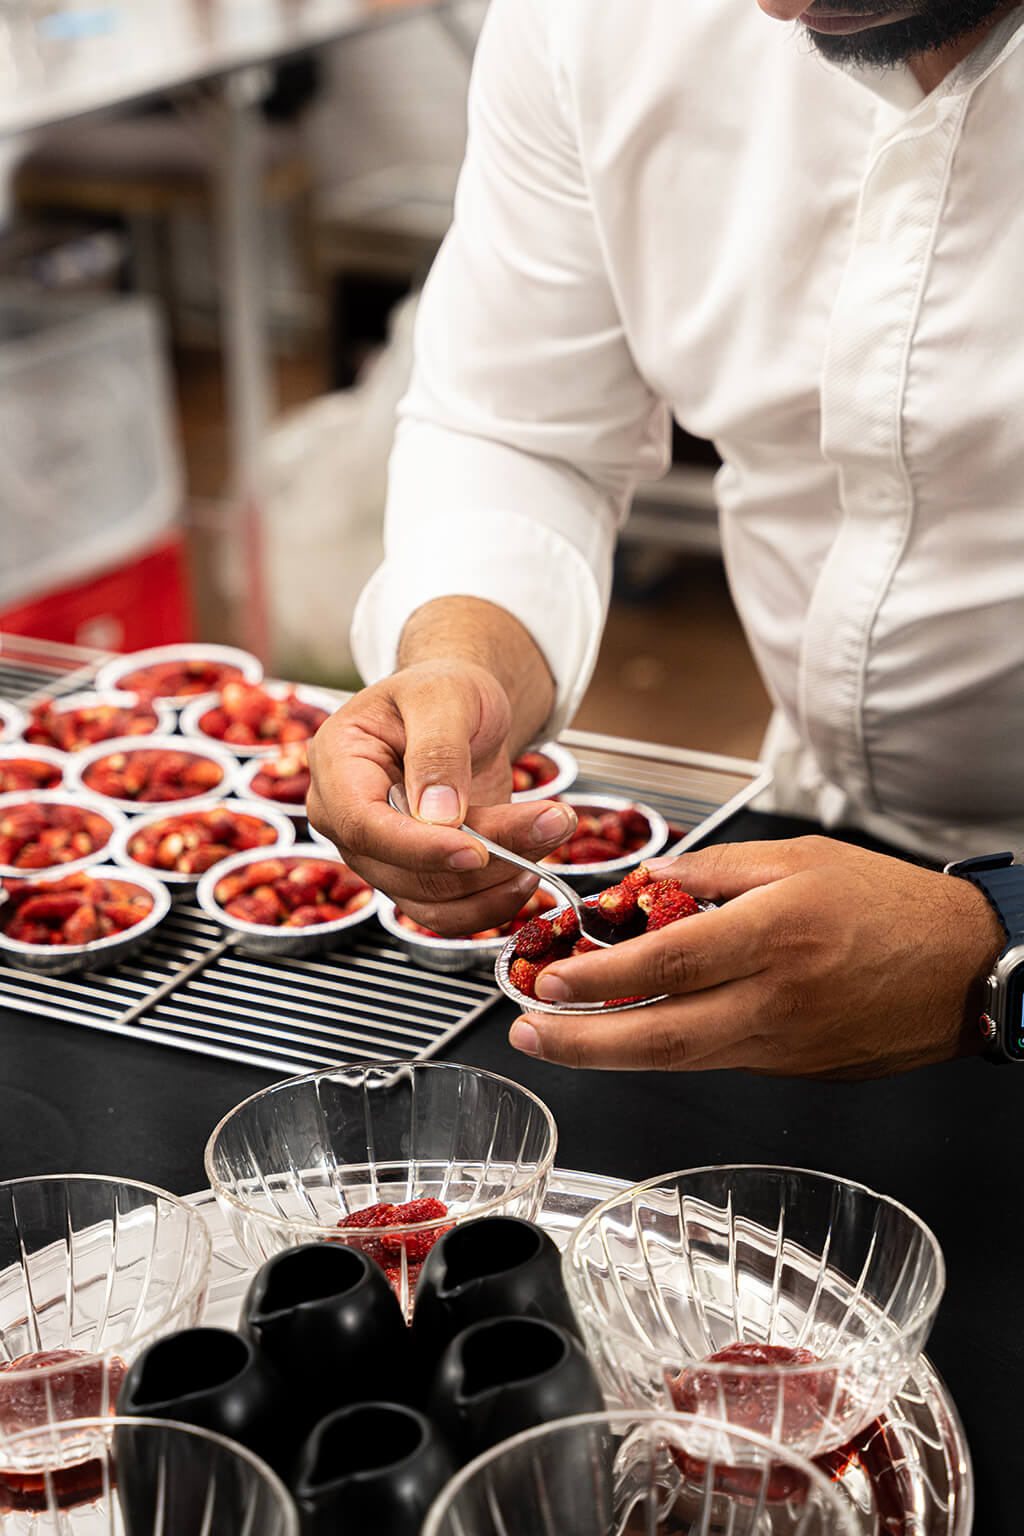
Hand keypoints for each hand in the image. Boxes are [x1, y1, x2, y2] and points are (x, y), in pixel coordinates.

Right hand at [306, 659, 575, 935]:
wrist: (459, 709)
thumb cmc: (443, 690)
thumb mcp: (445, 695)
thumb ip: (439, 750)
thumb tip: (438, 817)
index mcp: (338, 761)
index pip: (362, 823)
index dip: (418, 847)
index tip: (476, 850)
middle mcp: (346, 817)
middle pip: (404, 870)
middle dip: (484, 858)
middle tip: (553, 821)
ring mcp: (378, 853)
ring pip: (431, 900)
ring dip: (498, 881)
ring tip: (551, 831)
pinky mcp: (413, 876)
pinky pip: (446, 913)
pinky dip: (492, 901)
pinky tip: (529, 869)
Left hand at [508, 836, 1004, 1078]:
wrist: (962, 968)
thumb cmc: (889, 905)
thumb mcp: (801, 858)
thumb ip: (717, 870)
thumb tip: (649, 883)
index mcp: (776, 933)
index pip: (668, 962)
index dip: (601, 977)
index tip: (549, 978)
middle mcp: (776, 998)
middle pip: (661, 1037)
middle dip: (582, 1042)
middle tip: (528, 1033)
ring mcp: (783, 1044)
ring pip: (681, 1061)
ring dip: (609, 1056)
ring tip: (558, 1041)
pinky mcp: (791, 1068)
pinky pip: (716, 1060)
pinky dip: (664, 1051)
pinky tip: (629, 1037)